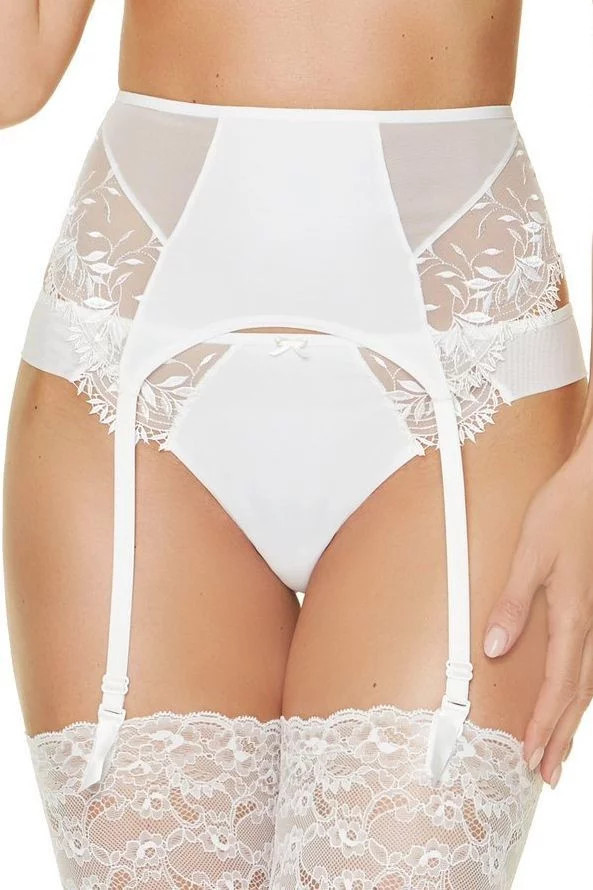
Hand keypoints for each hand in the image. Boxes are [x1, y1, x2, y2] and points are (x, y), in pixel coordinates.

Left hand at [483, 450, 592, 786]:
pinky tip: (574, 701)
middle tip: (546, 774)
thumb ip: (512, 603)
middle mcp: (591, 626)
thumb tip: (493, 648)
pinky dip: (581, 693)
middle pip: (577, 696)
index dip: (542, 724)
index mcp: (573, 618)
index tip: (528, 756)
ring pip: (588, 685)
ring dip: (572, 721)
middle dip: (560, 737)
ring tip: (560, 752)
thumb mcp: (531, 555)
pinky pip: (591, 665)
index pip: (557, 686)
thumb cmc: (564, 515)